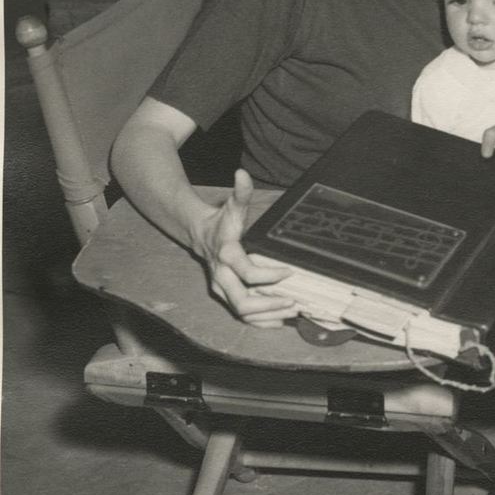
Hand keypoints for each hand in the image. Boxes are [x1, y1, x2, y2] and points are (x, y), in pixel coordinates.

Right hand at [194, 169, 296, 325]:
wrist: (199, 235)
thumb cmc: (221, 221)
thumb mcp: (232, 206)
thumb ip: (240, 192)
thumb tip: (241, 173)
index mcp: (226, 255)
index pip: (247, 272)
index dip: (269, 275)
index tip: (290, 272)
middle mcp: (221, 276)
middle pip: (242, 302)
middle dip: (269, 305)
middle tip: (295, 302)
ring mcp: (222, 289)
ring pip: (242, 313)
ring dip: (268, 316)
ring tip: (292, 311)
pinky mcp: (225, 296)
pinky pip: (241, 316)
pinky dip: (260, 321)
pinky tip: (279, 320)